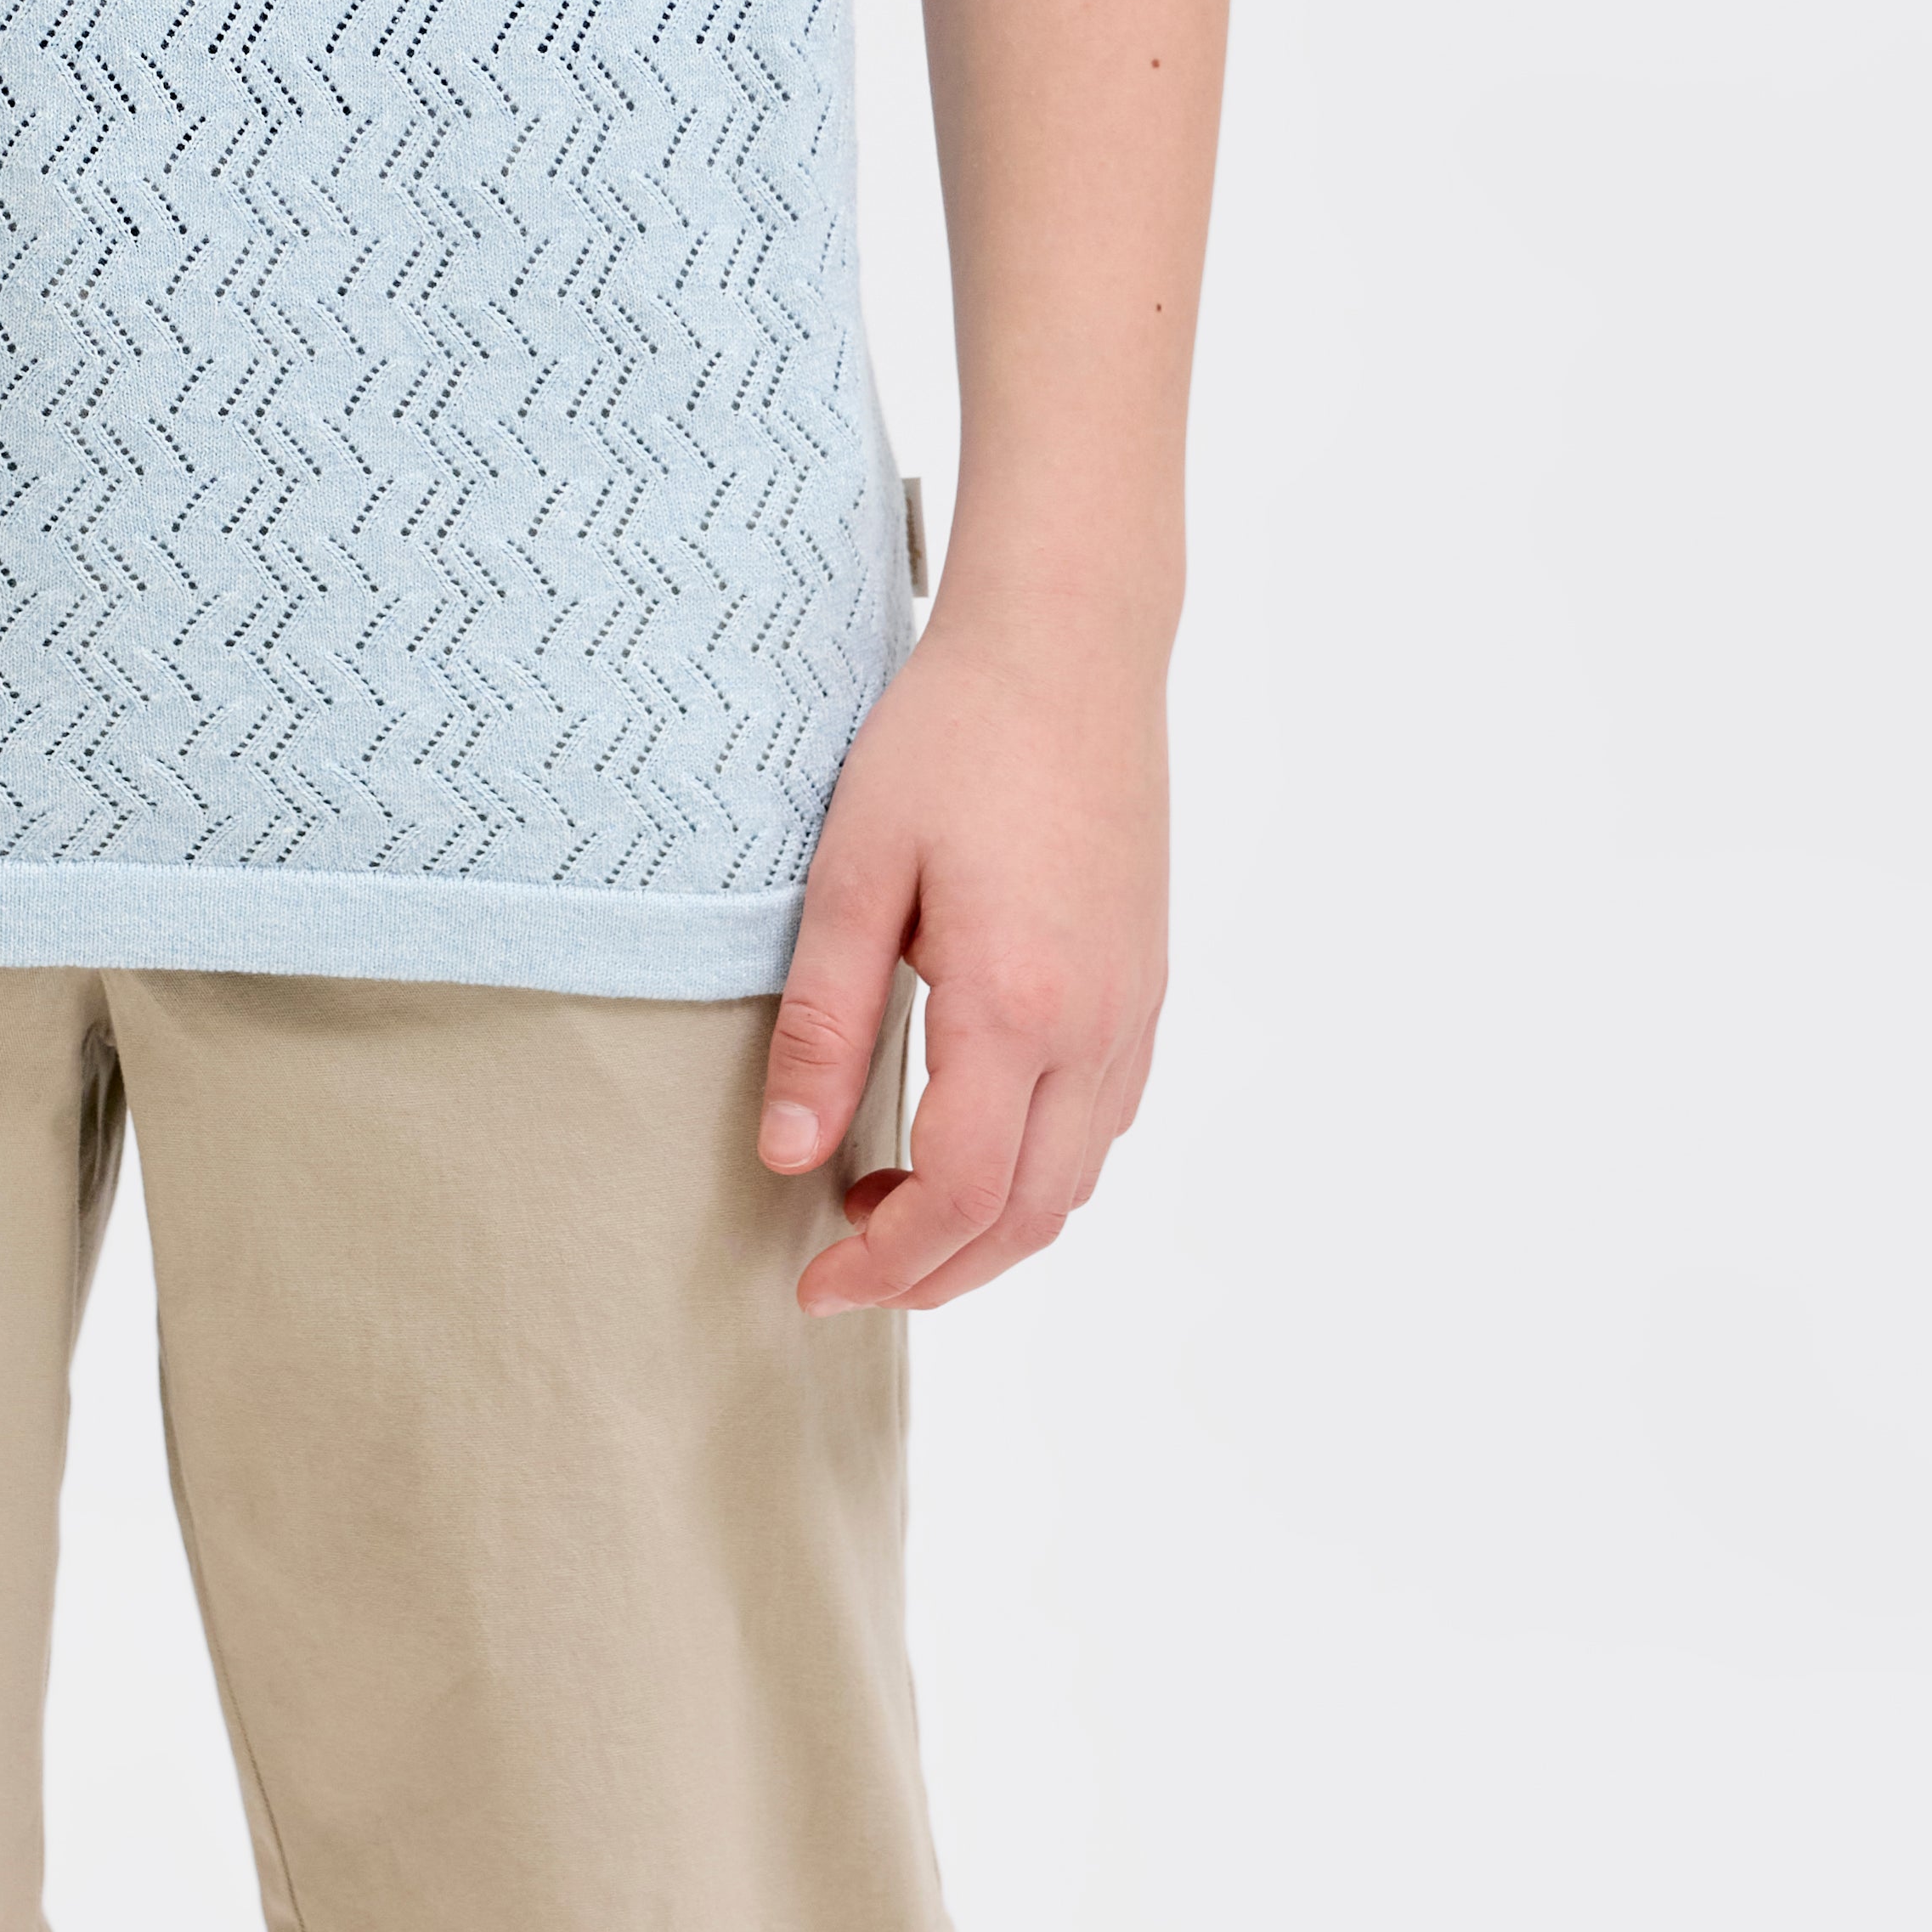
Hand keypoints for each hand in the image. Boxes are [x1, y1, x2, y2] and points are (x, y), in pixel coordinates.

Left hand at [754, 614, 1168, 1310]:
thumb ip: (822, 1019)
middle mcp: (1098, 1027)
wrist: (1068, 646)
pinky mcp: (1145, 985)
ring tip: (888, 1206)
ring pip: (1076, 1182)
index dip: (887, 1263)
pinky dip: (1037, 1171)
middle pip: (1030, 1217)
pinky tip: (968, 1135)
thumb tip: (786, 1156)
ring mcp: (1135, 1010)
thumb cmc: (950, 737)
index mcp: (1017, 1005)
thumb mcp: (855, 868)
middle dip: (936, 1272)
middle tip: (842, 1268)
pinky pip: (1101, 1124)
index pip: (962, 1196)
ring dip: (989, 1228)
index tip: (813, 1285)